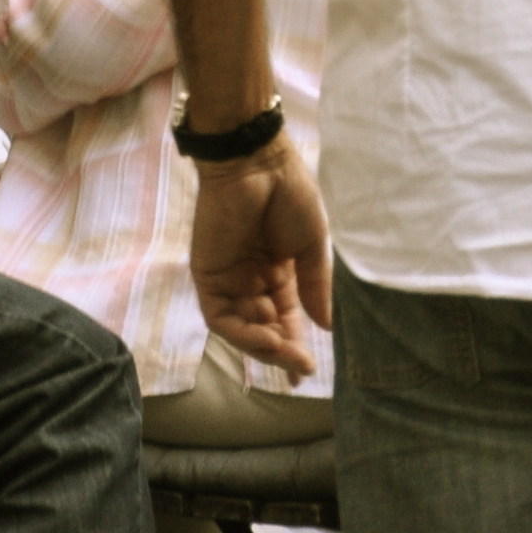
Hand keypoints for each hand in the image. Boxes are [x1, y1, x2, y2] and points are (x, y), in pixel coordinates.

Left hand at [188, 141, 331, 377]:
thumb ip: (314, 286)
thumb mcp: (312, 244)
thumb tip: (325, 326)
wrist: (256, 161)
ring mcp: (227, 278)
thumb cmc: (288, 192)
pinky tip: (267, 338)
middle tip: (301, 365)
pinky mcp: (206, 274)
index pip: (284, 318)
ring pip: (241, 329)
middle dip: (281, 351)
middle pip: (262, 329)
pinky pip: (220, 316)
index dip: (294, 345)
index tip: (308, 371)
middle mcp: (249, 279)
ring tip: (287, 353)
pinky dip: (242, 333)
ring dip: (263, 347)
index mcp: (275, 271)